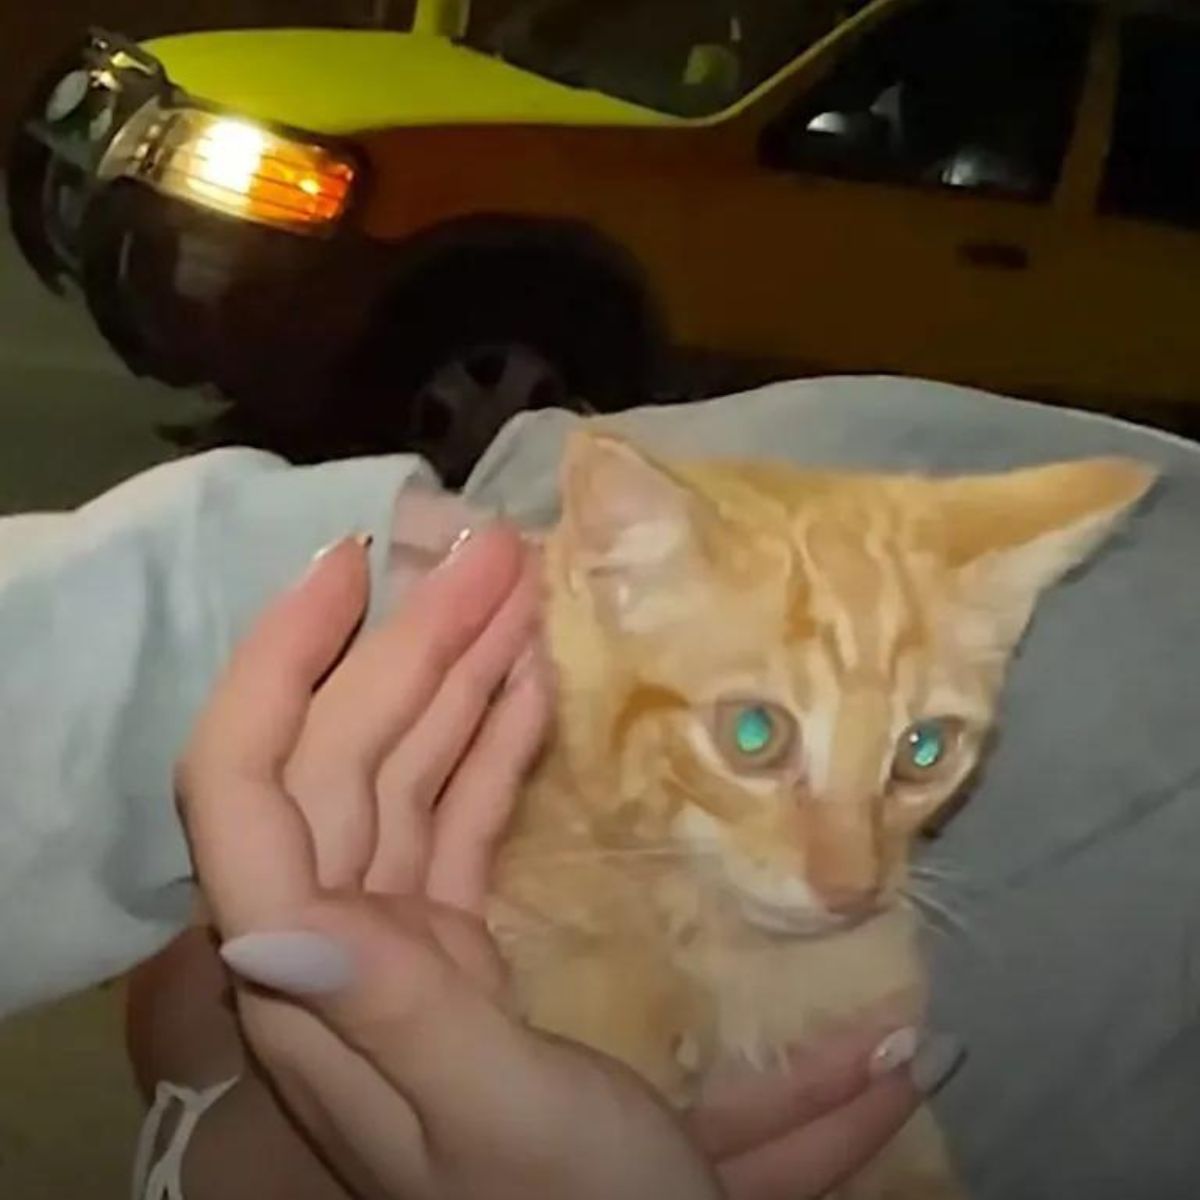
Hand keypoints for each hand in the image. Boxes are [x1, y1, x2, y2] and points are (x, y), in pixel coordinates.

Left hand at [178, 525, 925, 1199]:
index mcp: (320, 986)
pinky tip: (533, 689)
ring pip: (408, 778)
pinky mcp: (464, 950)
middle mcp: (341, 947)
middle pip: (349, 760)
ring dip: (459, 678)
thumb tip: (267, 915)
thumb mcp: (499, 1130)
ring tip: (519, 591)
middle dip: (414, 643)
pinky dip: (494, 745)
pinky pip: (461, 819)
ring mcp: (403, 944)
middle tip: (497, 549)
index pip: (247, 791)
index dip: (281, 664)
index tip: (357, 566)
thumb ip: (391, 1018)